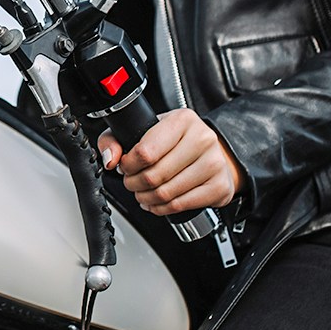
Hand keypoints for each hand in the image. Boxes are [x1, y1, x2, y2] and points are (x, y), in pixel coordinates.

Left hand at [97, 109, 244, 215]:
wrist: (211, 152)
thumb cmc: (175, 141)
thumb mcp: (142, 129)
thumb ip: (115, 139)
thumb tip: (111, 159)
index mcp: (182, 120)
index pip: (146, 152)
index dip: (129, 165)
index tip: (126, 167)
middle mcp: (202, 139)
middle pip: (155, 175)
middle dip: (134, 184)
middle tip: (132, 182)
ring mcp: (214, 164)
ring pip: (166, 193)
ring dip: (146, 198)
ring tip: (142, 193)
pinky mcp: (219, 187)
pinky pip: (181, 205)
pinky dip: (162, 209)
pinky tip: (156, 202)